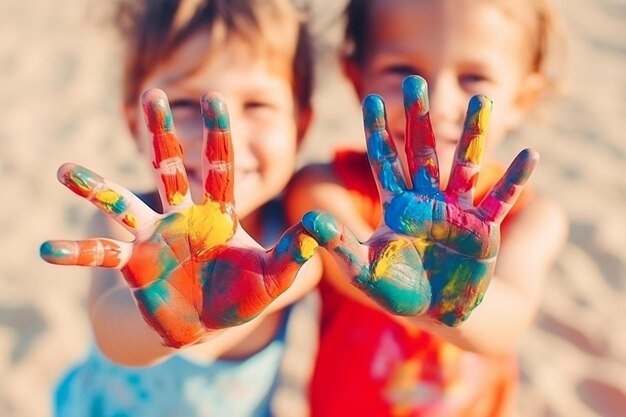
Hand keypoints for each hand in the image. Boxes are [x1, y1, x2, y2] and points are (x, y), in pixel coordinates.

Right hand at [40, 89, 316, 347]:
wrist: (201, 324)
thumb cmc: (239, 298)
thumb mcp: (271, 279)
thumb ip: (292, 255)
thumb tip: (321, 228)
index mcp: (218, 217)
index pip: (221, 169)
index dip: (219, 135)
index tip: (217, 97)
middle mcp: (183, 219)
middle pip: (170, 168)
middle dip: (163, 132)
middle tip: (153, 94)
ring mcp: (155, 239)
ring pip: (123, 203)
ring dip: (96, 186)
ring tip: (64, 169)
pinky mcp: (134, 265)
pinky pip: (101, 255)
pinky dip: (77, 252)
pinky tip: (47, 250)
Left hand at [301, 76, 537, 325]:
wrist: (438, 312)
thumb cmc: (400, 291)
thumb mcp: (364, 271)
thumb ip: (339, 245)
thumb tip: (309, 220)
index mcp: (398, 207)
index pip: (384, 161)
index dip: (377, 132)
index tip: (370, 99)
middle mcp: (427, 201)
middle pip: (422, 152)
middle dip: (418, 118)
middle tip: (416, 81)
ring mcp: (457, 212)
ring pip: (465, 165)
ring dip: (474, 134)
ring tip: (481, 99)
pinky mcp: (482, 230)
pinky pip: (501, 200)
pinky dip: (515, 180)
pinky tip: (530, 155)